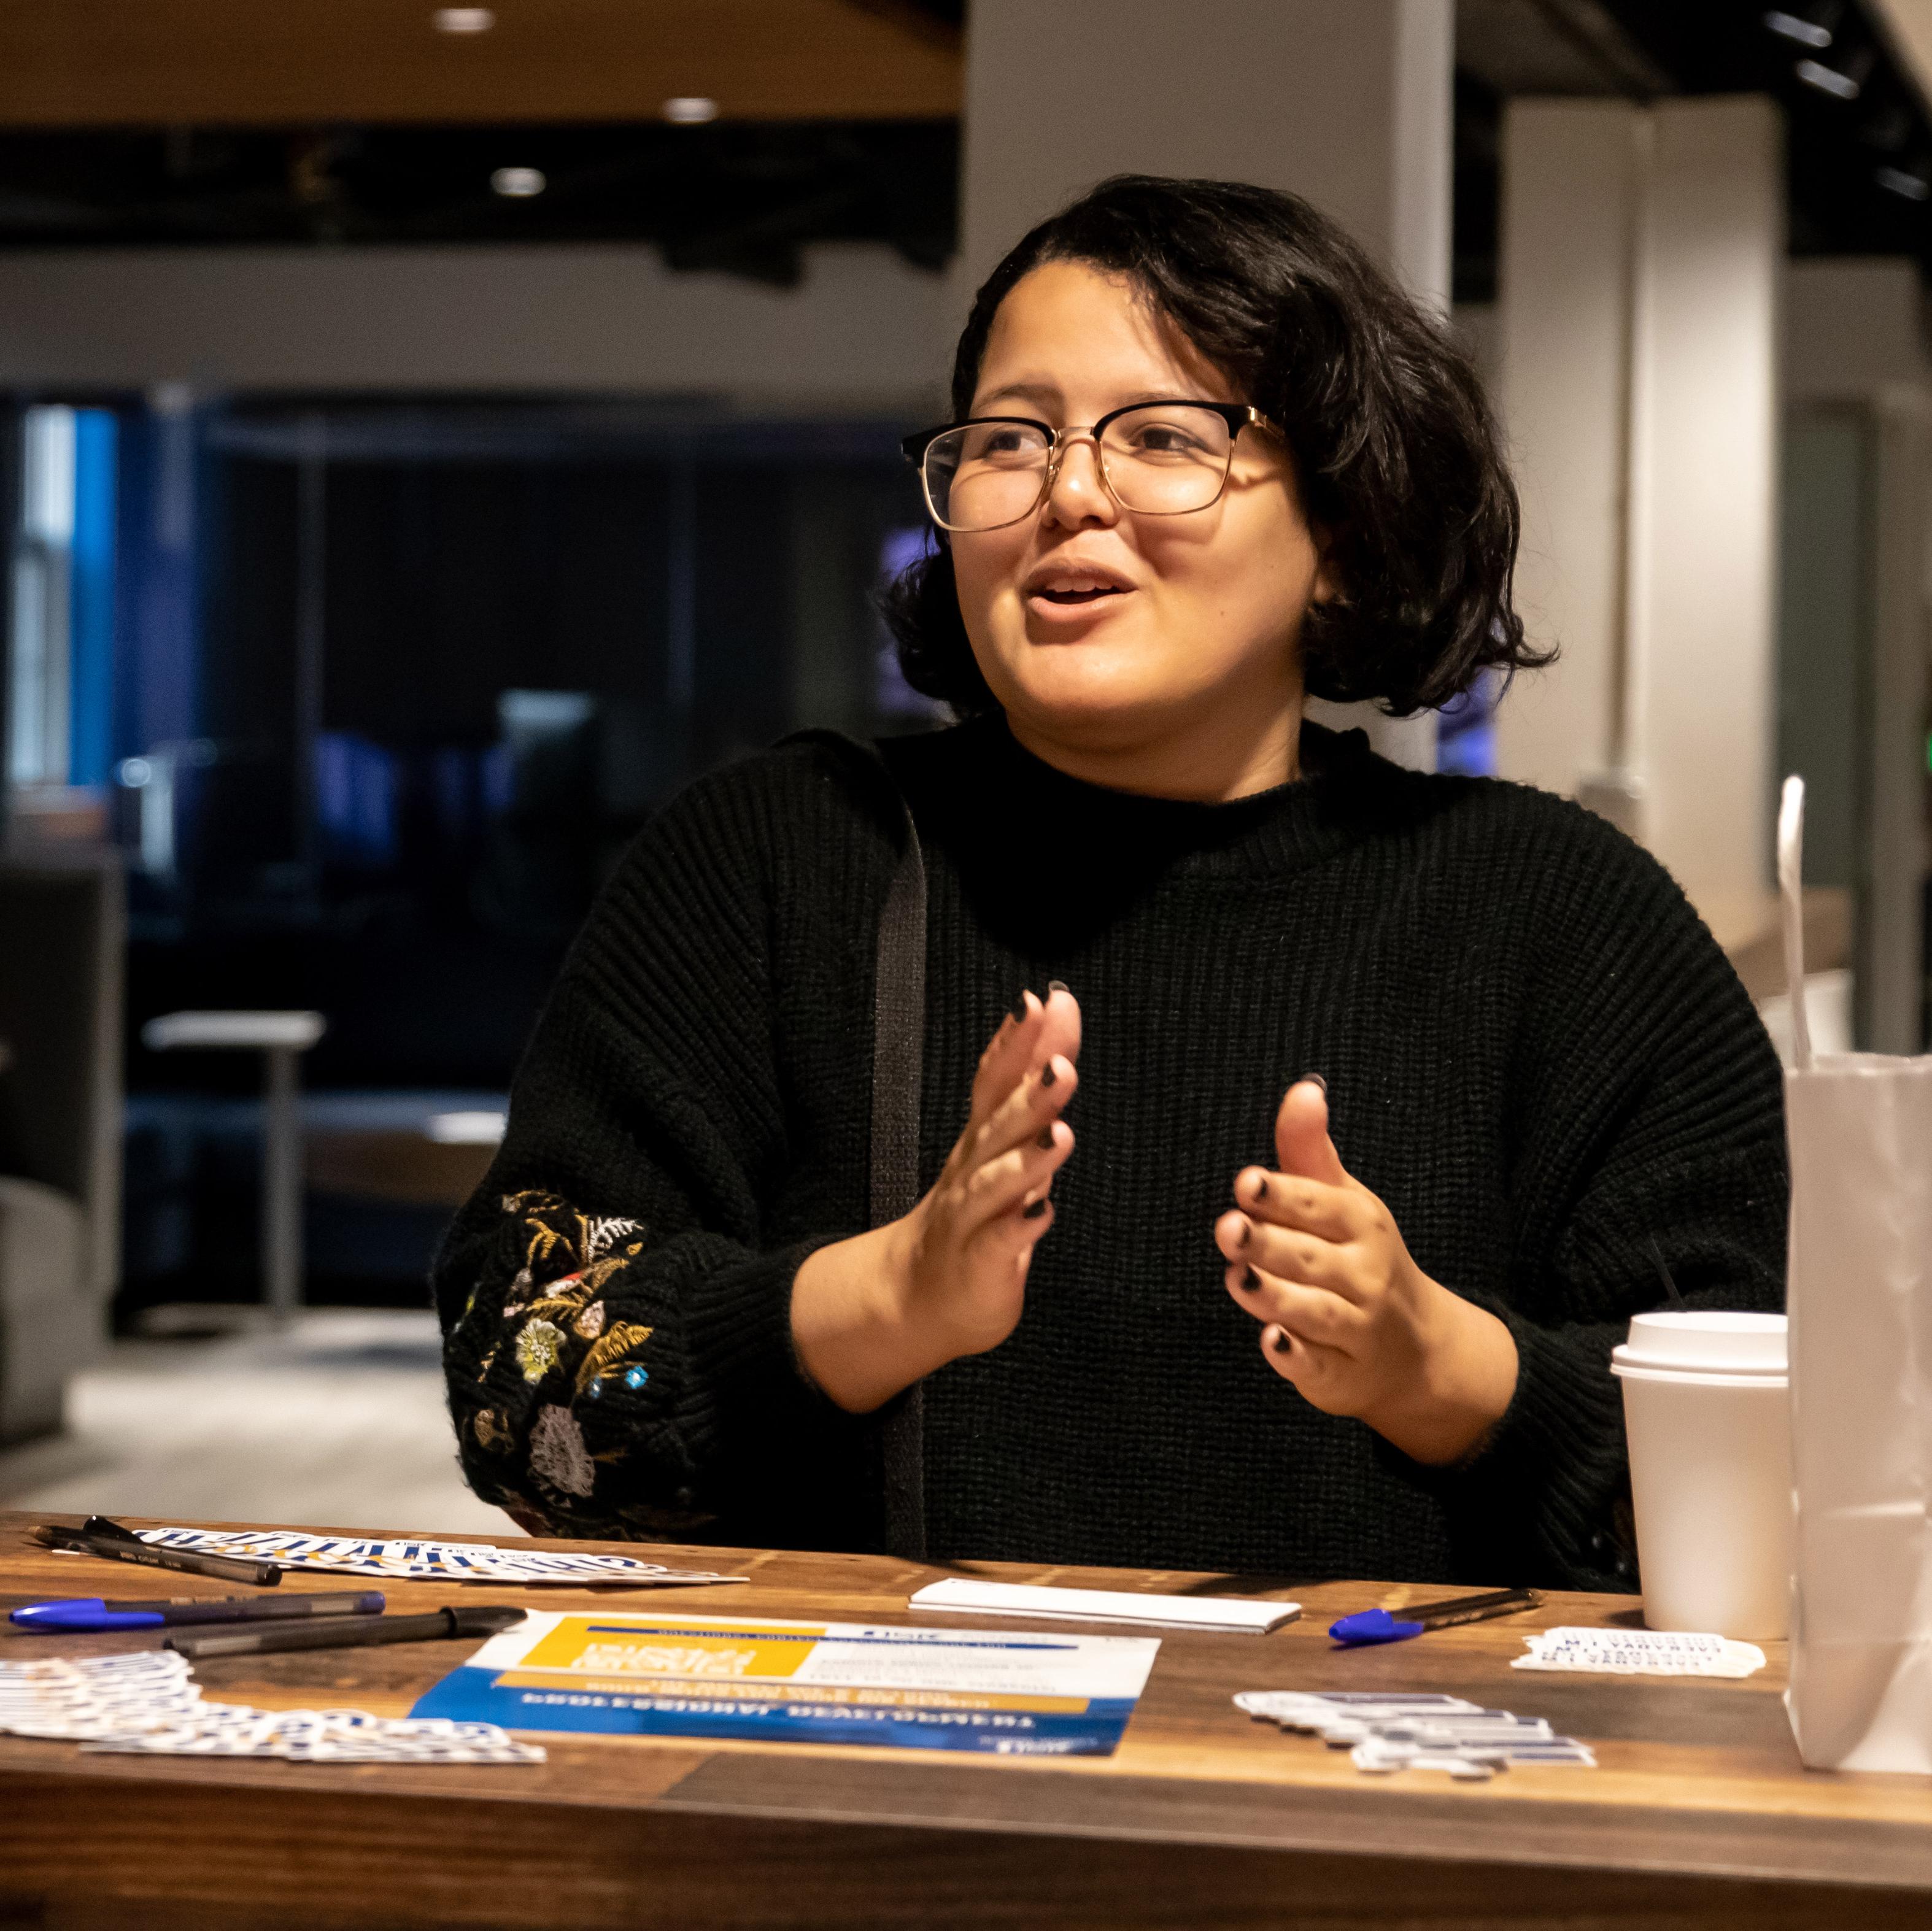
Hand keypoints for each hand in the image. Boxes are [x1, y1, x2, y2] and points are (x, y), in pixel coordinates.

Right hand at [792, 985, 1078, 1410]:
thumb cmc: (977, 1212)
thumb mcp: (1008, 1142)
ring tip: (1059, 1136)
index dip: (1016, 1043)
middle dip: (1029, 1095)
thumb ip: (1033, 1082)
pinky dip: (1018, 1228)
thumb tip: (1060, 1016)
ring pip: (995, 1184)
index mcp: (981, 1138)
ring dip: (1026, 1159)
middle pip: (998, 1127)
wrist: (918, 1297)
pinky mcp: (978, 1263)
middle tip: (1061, 1066)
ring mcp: (970, 1217)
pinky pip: (998, 1245)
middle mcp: (971, 1170)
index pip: (996, 1082)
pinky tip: (1042, 1211)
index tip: (1040, 1002)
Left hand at [1214, 1078, 1517, 1464]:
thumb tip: (1304, 1086)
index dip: (1283, 1194)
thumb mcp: (1341, 1199)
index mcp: (1361, 1223)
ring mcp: (1355, 1329)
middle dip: (1268, 1244)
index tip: (1247, 1183)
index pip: (1319, 1205)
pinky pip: (1319, 1367)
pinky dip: (1297, 1358)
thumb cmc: (1359, 1256)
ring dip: (1276, 1297)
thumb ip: (1308, 1149)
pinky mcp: (1340, 1375)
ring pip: (1314, 1312)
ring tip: (1238, 1278)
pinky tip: (1272, 1342)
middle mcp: (1363, 1275)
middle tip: (1227, 1228)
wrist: (1416, 1348)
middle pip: (1310, 1258)